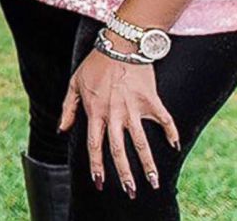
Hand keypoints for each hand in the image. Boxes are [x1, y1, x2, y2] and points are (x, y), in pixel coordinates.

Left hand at [61, 43, 180, 196]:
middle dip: (124, 174)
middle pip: (118, 150)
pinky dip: (171, 133)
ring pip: (141, 142)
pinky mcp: (151, 101)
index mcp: (95, 112)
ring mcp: (134, 109)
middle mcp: (114, 114)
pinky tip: (175, 147)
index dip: (96, 166)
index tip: (100, 184)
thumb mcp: (74, 84)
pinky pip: (164, 120)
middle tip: (131, 192)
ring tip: (154, 182)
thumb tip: (61, 131)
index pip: (95, 145)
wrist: (120, 44)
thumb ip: (68, 109)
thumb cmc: (95, 64)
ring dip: (148, 164)